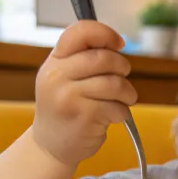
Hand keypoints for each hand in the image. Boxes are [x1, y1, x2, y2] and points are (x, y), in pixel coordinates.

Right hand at [32, 20, 137, 165]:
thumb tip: (115, 43)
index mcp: (54, 61)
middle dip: (122, 66)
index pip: (80, 32)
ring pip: (113, 83)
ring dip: (127, 92)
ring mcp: (69, 97)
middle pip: (103, 58)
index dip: (105, 33)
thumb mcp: (62, 77)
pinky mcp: (84, 117)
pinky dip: (122, 111)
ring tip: (124, 98)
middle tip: (123, 77)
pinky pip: (116, 107)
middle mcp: (58, 76)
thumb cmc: (63, 108)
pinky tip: (114, 116)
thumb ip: (82, 57)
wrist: (50, 146)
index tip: (118, 44)